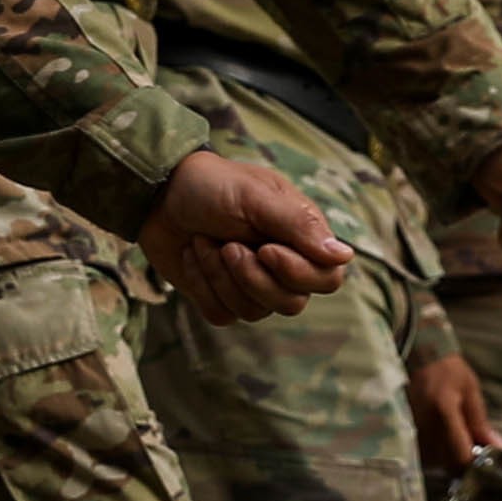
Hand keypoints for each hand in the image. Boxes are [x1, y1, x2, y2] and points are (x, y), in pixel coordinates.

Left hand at [139, 147, 353, 327]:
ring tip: (204, 242)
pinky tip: (193, 256)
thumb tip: (344, 256)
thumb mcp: (255, 197)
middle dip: (253, 278)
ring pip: (254, 312)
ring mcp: (251, 282)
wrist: (157, 193)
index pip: (327, 278)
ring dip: (221, 277)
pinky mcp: (220, 296)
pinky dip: (202, 286)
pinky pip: (222, 315)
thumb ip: (299, 226)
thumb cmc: (210, 185)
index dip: (298, 273)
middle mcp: (282, 263)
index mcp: (301, 235)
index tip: (265, 249)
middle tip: (227, 245)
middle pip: (292, 303)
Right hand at [407, 344, 495, 475]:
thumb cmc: (449, 371)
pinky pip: (424, 454)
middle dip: (464, 462)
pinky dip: (438, 453)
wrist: (420, 356)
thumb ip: (481, 424)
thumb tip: (499, 448)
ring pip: (435, 462)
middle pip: (447, 463)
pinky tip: (444, 439)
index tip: (486, 459)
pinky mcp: (405, 431)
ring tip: (459, 440)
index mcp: (444, 412)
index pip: (460, 454)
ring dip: (450, 459)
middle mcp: (425, 424)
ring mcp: (412, 429)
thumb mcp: (471, 392)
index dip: (475, 464)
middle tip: (475, 448)